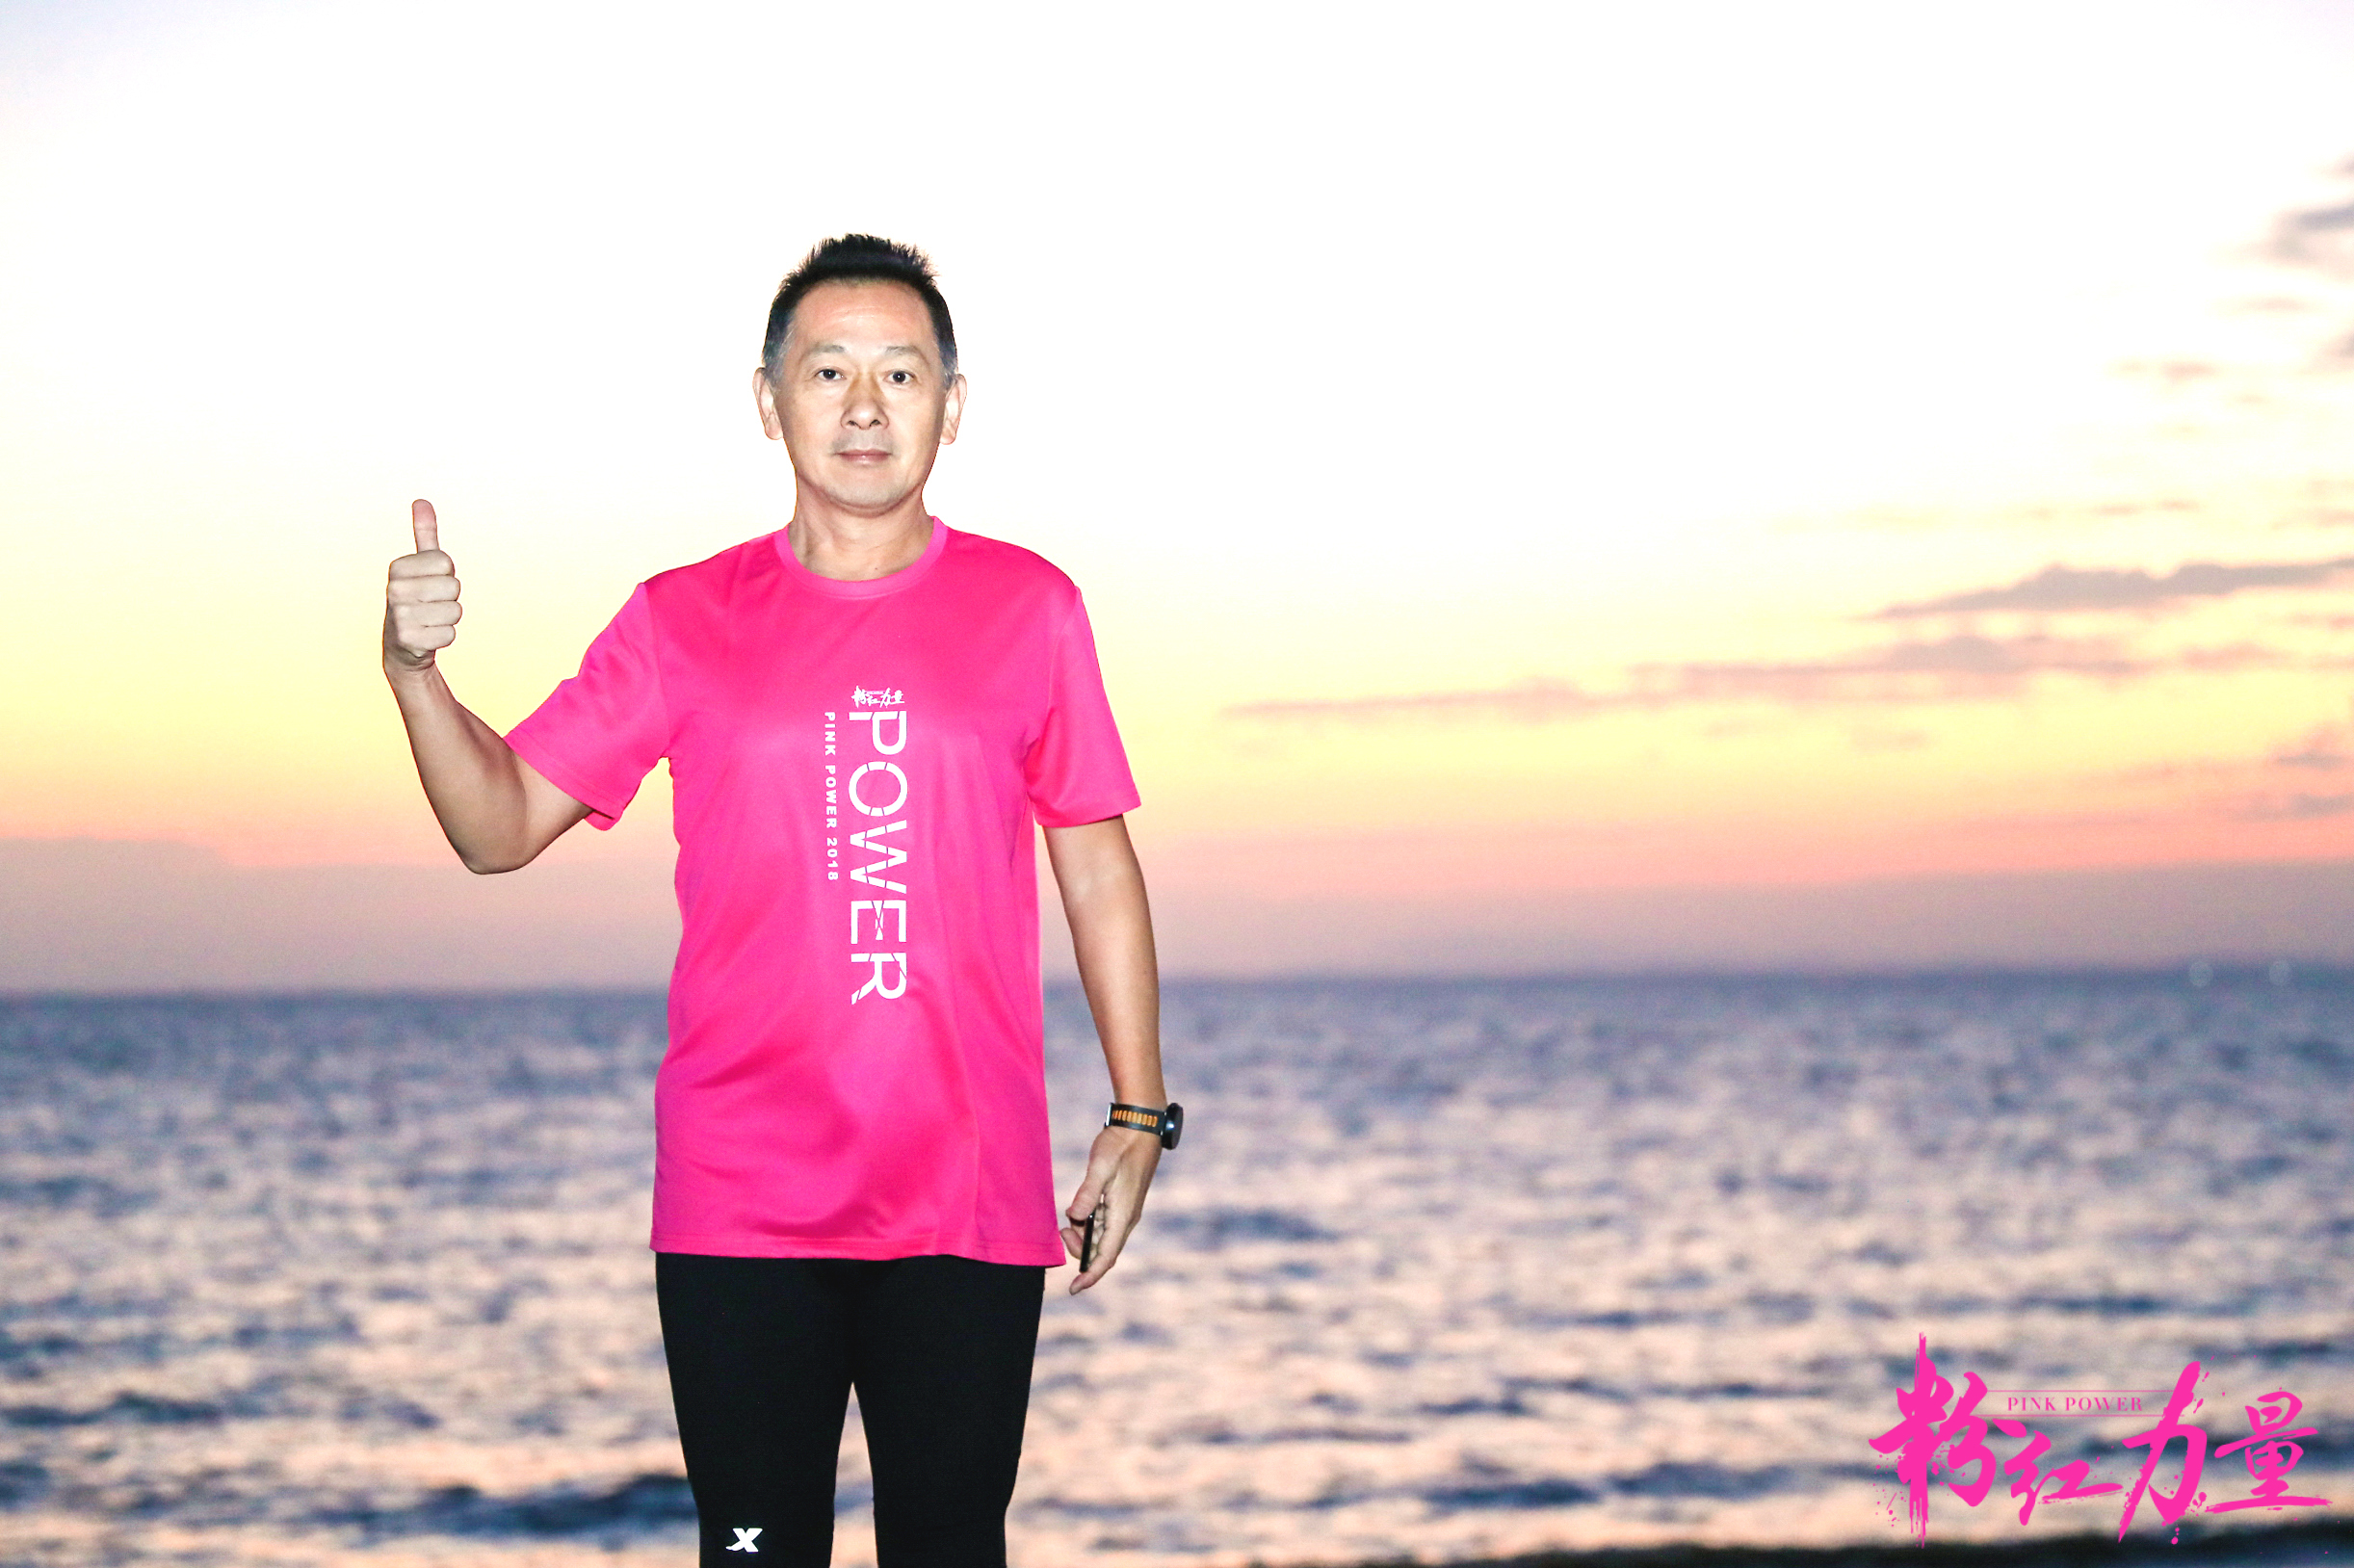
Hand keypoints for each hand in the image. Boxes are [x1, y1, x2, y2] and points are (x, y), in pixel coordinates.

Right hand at [384, 499, 460, 672]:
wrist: (402, 643)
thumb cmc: (418, 597)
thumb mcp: (420, 565)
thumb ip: (424, 534)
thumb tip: (422, 501)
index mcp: (397, 567)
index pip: (447, 562)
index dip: (446, 574)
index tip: (429, 582)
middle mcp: (395, 590)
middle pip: (453, 586)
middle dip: (449, 597)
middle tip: (430, 603)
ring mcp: (400, 616)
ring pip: (455, 611)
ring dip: (448, 618)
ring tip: (429, 619)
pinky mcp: (410, 640)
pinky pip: (451, 634)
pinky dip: (445, 636)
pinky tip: (427, 636)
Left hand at [1061, 1124, 1161, 1292]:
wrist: (1140, 1127)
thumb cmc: (1121, 1145)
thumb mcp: (1100, 1166)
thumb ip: (1087, 1193)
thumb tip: (1075, 1217)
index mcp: (1123, 1215)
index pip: (1106, 1256)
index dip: (1090, 1275)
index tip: (1073, 1289)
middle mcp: (1126, 1218)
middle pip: (1102, 1251)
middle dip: (1080, 1250)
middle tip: (1062, 1231)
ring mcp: (1125, 1211)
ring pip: (1102, 1238)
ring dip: (1083, 1235)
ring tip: (1069, 1217)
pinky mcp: (1121, 1202)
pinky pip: (1103, 1224)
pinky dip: (1088, 1224)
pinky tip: (1079, 1209)